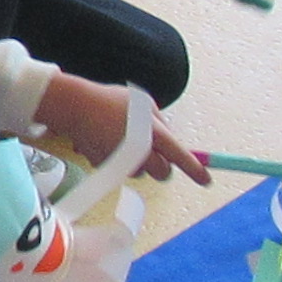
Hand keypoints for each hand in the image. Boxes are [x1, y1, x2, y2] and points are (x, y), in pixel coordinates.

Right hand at [34, 74, 209, 182]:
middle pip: (163, 173)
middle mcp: (142, 153)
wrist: (76, 108)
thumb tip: (167, 136)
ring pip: (140, 172)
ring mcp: (123, 163)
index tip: (206, 180)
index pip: (182, 158)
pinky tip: (107, 142)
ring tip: (124, 140)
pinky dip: (118, 160)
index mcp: (155, 135)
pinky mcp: (107, 168)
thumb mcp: (144, 103)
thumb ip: (160, 122)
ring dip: (138, 162)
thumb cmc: (110, 100)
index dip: (196, 171)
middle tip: (155, 152)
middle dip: (162, 166)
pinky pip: (120, 170)